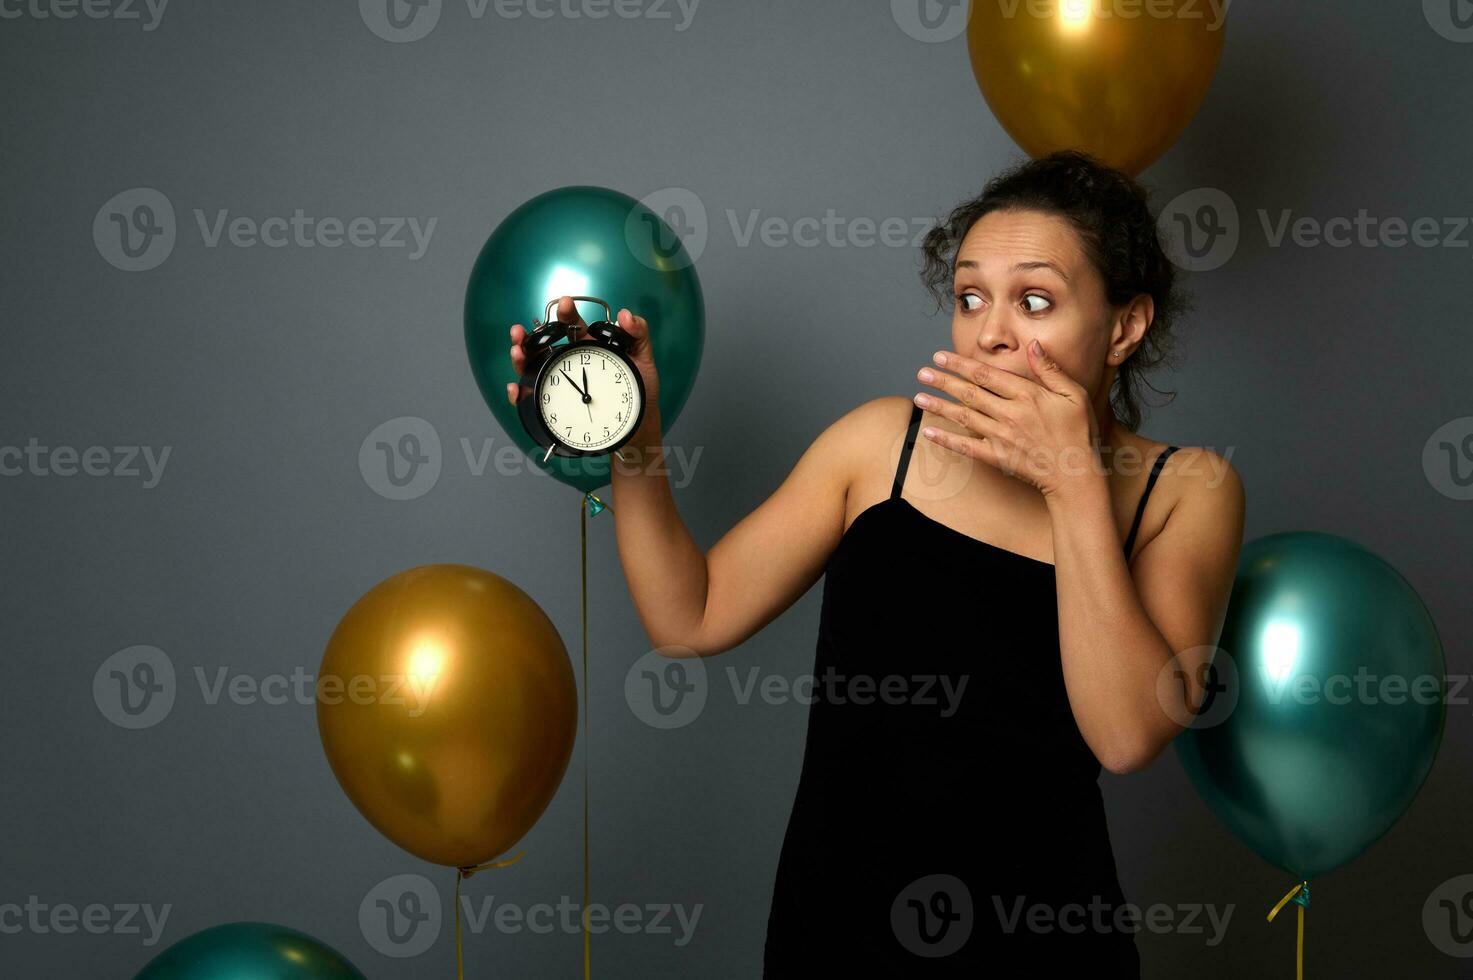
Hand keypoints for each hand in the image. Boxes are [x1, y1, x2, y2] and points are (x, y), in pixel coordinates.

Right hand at [506, 295, 661, 418]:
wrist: (637, 423)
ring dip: (519, 358)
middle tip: (520, 332)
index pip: (571, 326)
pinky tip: (517, 389)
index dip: (565, 314)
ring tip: (517, 353)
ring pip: (531, 366)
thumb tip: (624, 314)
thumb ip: (639, 334)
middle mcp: (568, 360)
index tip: (564, 305)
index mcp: (587, 346)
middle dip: (528, 335)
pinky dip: (519, 392)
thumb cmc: (638, 390)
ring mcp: (558, 382)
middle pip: (542, 344)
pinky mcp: (554, 404)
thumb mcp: (643, 360)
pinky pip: (531, 397)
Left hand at [914, 339, 1100, 497]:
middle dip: (942, 382)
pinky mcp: (997, 456)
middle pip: (969, 393)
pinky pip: (966, 447)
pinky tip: (929, 431)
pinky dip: (946, 439)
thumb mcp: (1073, 394)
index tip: (941, 356)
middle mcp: (1010, 414)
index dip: (960, 364)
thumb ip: (1050, 370)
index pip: (986, 374)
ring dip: (939, 406)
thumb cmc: (1079, 432)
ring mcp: (1001, 436)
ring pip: (963, 417)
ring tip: (918, 397)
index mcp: (1027, 395)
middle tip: (922, 373)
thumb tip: (1033, 345)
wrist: (1075, 474)